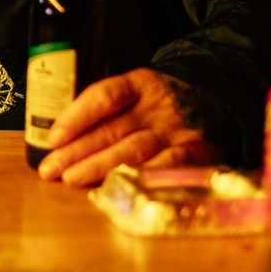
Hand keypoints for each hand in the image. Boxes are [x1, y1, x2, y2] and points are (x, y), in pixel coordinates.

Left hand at [35, 68, 219, 186]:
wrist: (221, 99)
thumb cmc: (163, 102)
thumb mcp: (139, 92)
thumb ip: (108, 110)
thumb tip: (61, 138)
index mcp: (141, 83)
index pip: (104, 96)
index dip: (77, 116)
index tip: (54, 137)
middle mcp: (158, 106)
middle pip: (112, 129)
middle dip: (76, 151)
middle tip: (49, 168)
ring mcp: (177, 131)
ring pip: (133, 150)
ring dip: (99, 167)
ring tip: (71, 179)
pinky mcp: (195, 154)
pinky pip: (164, 168)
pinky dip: (139, 178)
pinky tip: (116, 187)